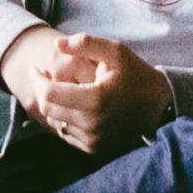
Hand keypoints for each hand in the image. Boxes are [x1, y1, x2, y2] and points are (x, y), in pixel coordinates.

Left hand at [0, 27, 169, 152]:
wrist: (158, 106)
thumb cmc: (135, 74)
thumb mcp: (115, 51)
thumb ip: (85, 43)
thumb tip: (56, 44)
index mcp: (95, 100)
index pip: (48, 94)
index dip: (36, 79)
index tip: (35, 69)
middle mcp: (92, 124)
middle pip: (48, 109)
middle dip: (41, 90)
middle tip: (45, 76)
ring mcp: (93, 139)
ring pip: (55, 122)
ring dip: (52, 105)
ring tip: (59, 89)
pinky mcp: (94, 148)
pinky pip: (66, 133)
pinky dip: (63, 118)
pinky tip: (71, 105)